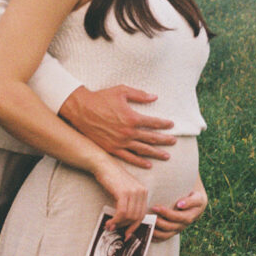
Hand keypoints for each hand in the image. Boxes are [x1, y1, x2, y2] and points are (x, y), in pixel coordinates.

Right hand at [59, 85, 175, 168]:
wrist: (81, 110)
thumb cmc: (101, 98)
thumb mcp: (121, 91)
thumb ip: (139, 95)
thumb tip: (154, 97)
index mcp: (132, 118)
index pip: (154, 123)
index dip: (164, 124)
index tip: (171, 125)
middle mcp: (128, 132)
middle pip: (152, 138)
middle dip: (165, 140)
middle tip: (174, 141)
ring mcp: (120, 142)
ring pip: (143, 150)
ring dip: (156, 153)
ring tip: (167, 156)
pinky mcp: (112, 149)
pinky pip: (129, 158)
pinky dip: (140, 162)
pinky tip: (148, 164)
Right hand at [93, 157, 148, 237]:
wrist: (103, 165)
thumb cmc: (112, 178)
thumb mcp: (125, 191)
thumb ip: (129, 204)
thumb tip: (126, 222)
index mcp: (143, 191)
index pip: (143, 214)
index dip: (135, 226)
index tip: (127, 233)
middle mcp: (141, 191)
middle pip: (137, 217)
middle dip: (125, 226)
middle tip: (115, 229)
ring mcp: (133, 192)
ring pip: (129, 217)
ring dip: (118, 224)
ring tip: (110, 225)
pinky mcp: (123, 193)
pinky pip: (122, 213)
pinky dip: (116, 220)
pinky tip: (110, 222)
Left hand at [151, 178, 207, 240]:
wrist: (196, 205)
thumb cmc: (195, 198)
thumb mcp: (197, 198)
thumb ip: (190, 201)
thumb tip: (180, 204)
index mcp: (189, 217)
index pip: (177, 217)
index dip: (166, 213)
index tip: (155, 207)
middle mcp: (182, 225)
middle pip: (169, 227)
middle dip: (158, 222)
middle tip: (147, 215)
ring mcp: (176, 229)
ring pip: (165, 235)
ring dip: (155, 231)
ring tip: (145, 224)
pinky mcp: (172, 231)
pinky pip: (163, 238)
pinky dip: (154, 237)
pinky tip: (146, 233)